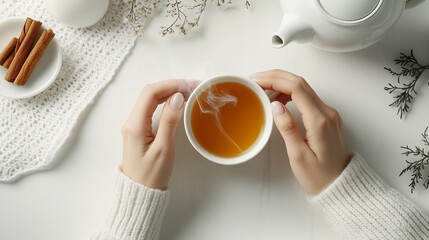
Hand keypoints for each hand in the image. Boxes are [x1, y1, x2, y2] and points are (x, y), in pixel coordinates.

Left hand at [121, 79, 197, 189]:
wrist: (139, 193)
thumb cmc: (151, 175)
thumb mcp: (164, 149)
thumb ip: (169, 121)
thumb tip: (177, 97)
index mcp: (135, 124)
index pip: (150, 93)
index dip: (170, 85)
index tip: (190, 86)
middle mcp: (131, 121)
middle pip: (149, 93)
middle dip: (170, 86)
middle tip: (192, 88)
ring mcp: (134, 125)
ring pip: (149, 100)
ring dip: (168, 92)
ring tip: (188, 93)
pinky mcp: (139, 130)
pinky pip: (150, 108)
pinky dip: (164, 102)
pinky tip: (176, 103)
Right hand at [253, 69, 349, 194]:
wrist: (340, 186)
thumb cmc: (318, 176)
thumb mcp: (298, 156)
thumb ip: (287, 128)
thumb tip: (275, 105)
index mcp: (319, 121)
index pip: (296, 88)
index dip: (275, 79)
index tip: (257, 80)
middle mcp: (327, 112)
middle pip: (301, 82)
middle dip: (276, 76)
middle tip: (256, 80)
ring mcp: (329, 113)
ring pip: (304, 88)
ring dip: (282, 83)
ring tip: (263, 90)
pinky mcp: (326, 117)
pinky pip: (307, 97)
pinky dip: (290, 92)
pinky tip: (278, 98)